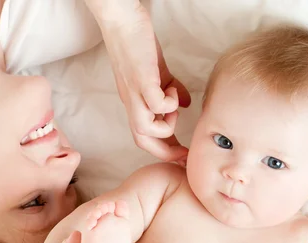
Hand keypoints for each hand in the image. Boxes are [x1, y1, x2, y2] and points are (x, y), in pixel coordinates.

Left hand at [100, 3, 190, 160]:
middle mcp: (132, 102)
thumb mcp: (158, 73)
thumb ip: (170, 89)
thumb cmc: (138, 45)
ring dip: (166, 125)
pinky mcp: (142, 80)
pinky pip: (154, 105)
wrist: (123, 21)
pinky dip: (168, 104)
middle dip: (165, 151)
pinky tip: (173, 90)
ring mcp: (135, 92)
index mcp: (135, 103)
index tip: (183, 156)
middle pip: (142, 141)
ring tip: (175, 108)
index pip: (145, 138)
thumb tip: (185, 104)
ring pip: (144, 129)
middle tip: (185, 151)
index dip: (163, 151)